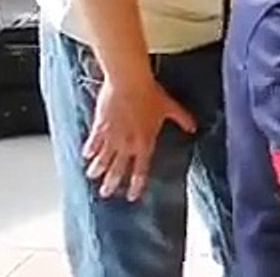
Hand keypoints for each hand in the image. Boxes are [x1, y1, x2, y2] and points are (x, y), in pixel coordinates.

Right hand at [82, 76, 196, 200]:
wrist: (129, 82)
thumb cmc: (151, 94)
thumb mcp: (169, 107)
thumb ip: (182, 119)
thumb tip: (194, 127)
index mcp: (144, 143)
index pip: (141, 170)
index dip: (136, 184)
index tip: (132, 196)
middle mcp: (127, 144)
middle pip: (117, 169)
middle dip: (111, 183)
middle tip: (105, 192)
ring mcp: (112, 136)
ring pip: (102, 159)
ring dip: (97, 169)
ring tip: (92, 175)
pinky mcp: (100, 126)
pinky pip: (93, 142)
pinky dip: (89, 150)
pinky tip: (86, 155)